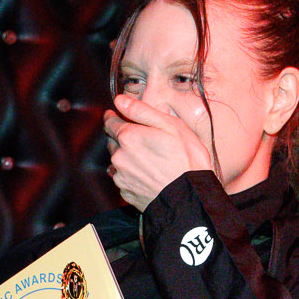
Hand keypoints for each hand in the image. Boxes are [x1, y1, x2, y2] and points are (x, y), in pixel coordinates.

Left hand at [103, 93, 211, 210]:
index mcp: (128, 137)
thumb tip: (120, 101)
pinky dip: (130, 173)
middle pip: (112, 141)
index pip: (110, 122)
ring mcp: (121, 176)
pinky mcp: (125, 192)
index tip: (115, 115)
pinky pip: (122, 177)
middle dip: (121, 137)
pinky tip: (147, 173)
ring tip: (147, 158)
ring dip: (125, 156)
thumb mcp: (171, 126)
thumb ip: (142, 111)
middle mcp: (119, 156)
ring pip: (117, 160)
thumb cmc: (185, 160)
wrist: (189, 197)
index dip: (113, 117)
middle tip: (140, 137)